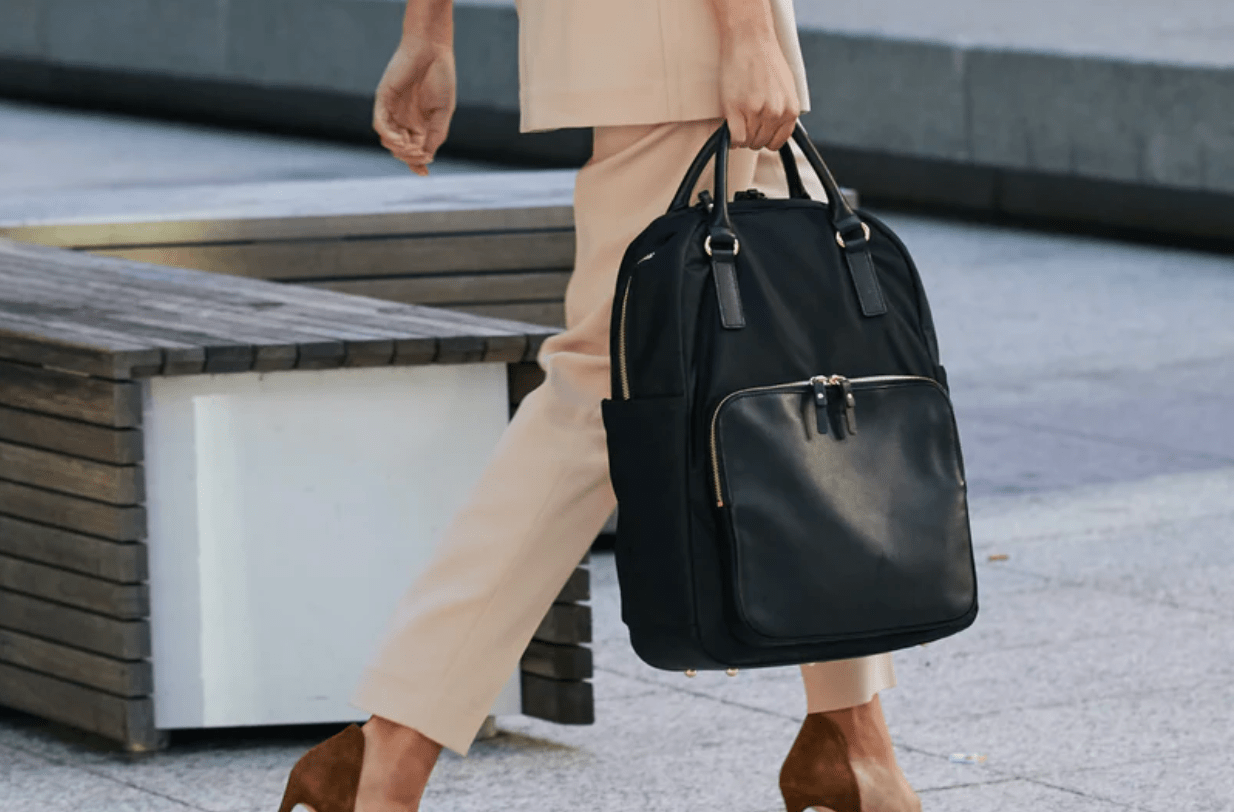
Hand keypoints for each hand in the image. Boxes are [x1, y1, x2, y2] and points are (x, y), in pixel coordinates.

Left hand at [372, 35, 455, 175]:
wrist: (431, 50)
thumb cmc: (440, 77)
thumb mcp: (443, 112)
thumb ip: (436, 135)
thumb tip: (428, 157)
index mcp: (419, 124)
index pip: (414, 151)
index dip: (417, 164)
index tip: (425, 174)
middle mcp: (403, 120)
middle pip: (400, 149)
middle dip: (410, 157)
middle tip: (422, 154)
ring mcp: (392, 111)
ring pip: (389, 141)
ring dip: (400, 149)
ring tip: (412, 147)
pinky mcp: (382, 100)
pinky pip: (380, 124)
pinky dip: (388, 136)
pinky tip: (400, 140)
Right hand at [715, 14, 800, 150]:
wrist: (750, 40)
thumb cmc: (766, 59)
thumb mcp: (787, 87)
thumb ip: (785, 109)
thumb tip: (778, 126)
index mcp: (790, 110)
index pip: (778, 142)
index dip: (767, 139)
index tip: (760, 134)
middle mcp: (775, 113)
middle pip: (761, 142)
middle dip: (752, 136)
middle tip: (746, 124)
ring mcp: (755, 113)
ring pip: (748, 141)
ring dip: (742, 135)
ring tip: (739, 120)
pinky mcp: (736, 110)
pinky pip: (735, 139)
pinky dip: (732, 138)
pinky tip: (730, 127)